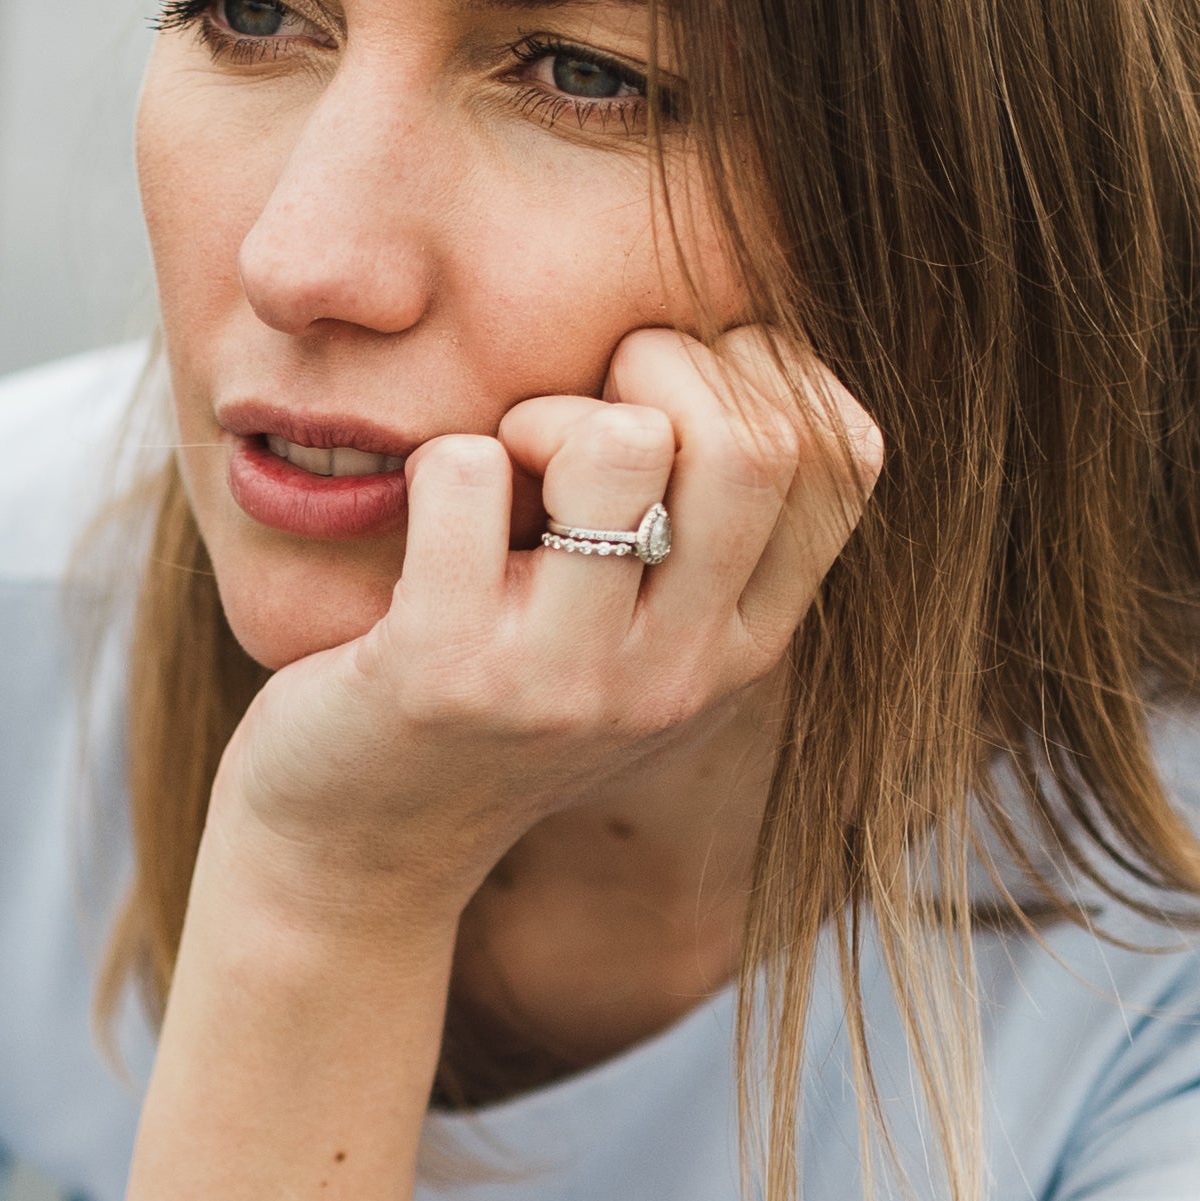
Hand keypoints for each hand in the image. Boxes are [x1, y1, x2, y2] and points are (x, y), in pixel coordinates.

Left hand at [215, 325, 879, 915]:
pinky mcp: (444, 673)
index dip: (755, 370)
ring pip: (619, 445)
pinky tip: (421, 524)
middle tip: (569, 414)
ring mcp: (567, 681)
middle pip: (755, 439)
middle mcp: (679, 674)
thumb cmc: (494, 698)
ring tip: (499, 470)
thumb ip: (706, 529)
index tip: (661, 397)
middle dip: (655, 367)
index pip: (843, 452)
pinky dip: (433, 461)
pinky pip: (467, 470)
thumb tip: (742, 347)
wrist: (356, 853)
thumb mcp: (635, 637)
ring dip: (541, 414)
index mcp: (745, 646)